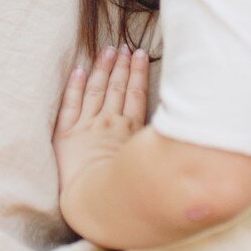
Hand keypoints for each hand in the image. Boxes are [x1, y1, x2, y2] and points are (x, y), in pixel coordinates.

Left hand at [52, 44, 149, 237]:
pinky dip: (74, 85)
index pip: (135, 93)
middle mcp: (109, 122)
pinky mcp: (66, 134)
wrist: (94, 203)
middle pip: (116, 87)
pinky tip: (78, 69)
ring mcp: (87, 126)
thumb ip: (161, 141)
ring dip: (102, 68)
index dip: (138, 72)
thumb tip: (183, 129)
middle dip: (121, 65)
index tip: (140, 54)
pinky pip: (69, 103)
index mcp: (130, 129)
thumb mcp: (151, 162)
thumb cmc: (127, 190)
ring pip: (95, 89)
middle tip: (124, 47)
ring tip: (106, 50)